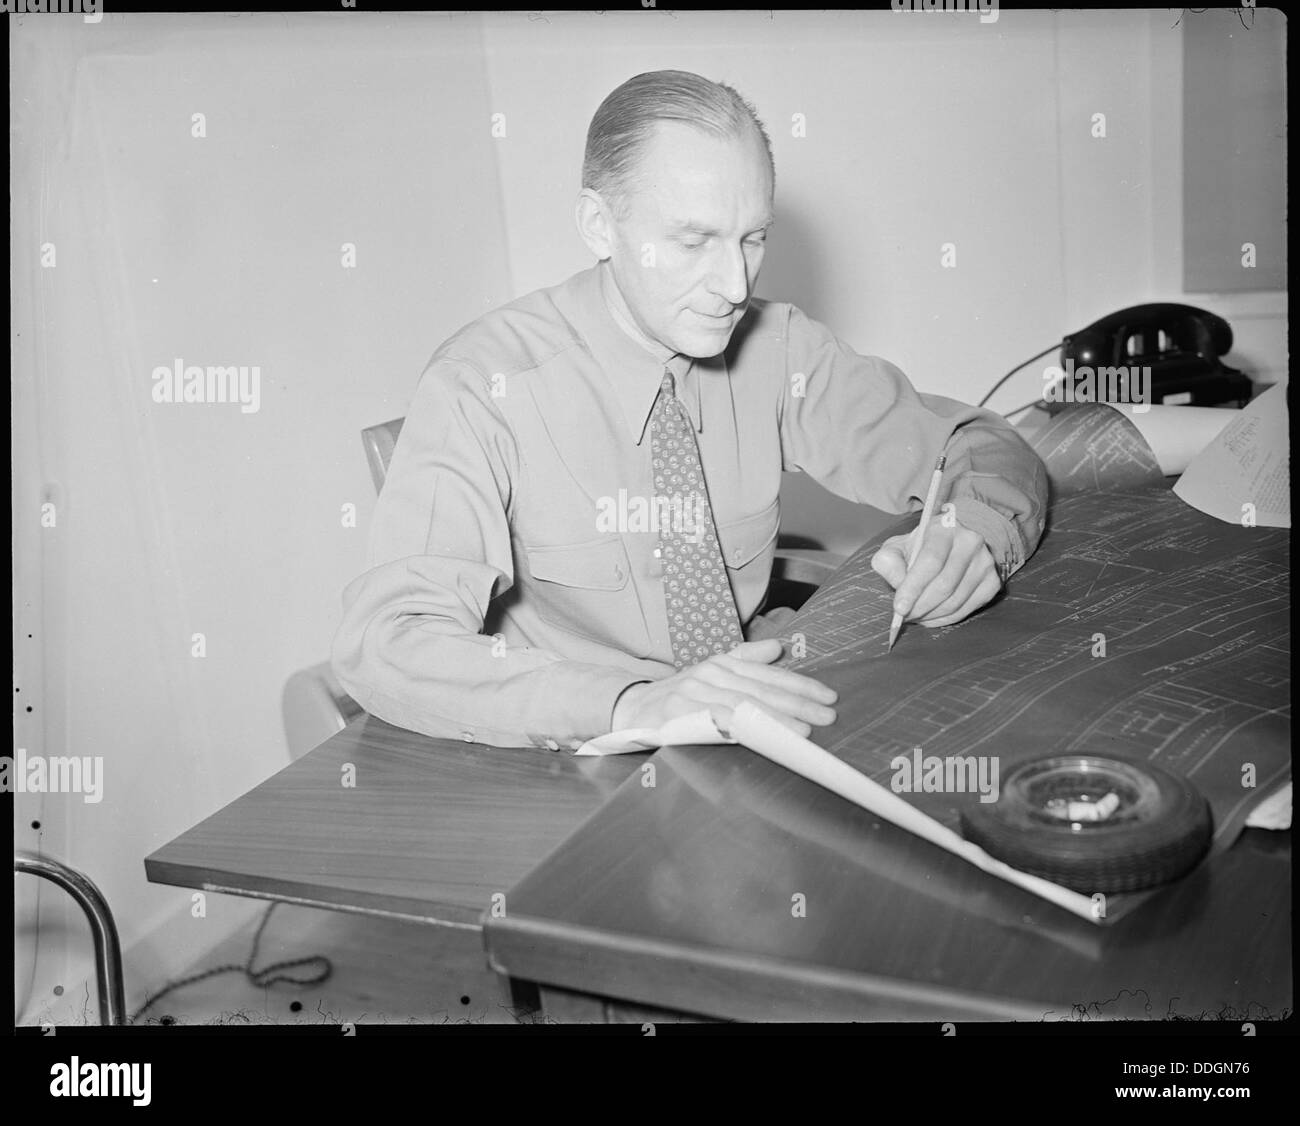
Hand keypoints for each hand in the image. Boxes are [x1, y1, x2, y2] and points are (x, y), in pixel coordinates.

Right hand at [610, 638, 836, 738]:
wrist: (631, 710)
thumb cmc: (678, 696)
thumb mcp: (711, 673)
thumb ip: (745, 660)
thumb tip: (777, 648)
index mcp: (721, 664)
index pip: (768, 674)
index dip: (800, 685)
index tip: (827, 696)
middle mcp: (709, 674)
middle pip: (760, 690)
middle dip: (797, 703)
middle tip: (827, 714)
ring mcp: (693, 694)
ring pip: (742, 706)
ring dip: (775, 719)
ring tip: (804, 729)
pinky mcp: (679, 715)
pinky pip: (716, 722)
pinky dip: (742, 729)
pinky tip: (762, 736)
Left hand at [870, 519, 999, 628]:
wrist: (953, 542)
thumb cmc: (920, 547)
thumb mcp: (898, 546)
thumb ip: (889, 562)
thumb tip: (898, 583)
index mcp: (945, 528)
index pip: (930, 562)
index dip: (913, 588)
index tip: (899, 608)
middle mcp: (970, 542)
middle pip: (944, 585)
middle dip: (920, 606)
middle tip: (905, 616)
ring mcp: (985, 562)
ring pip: (956, 600)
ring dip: (931, 615)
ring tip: (915, 616)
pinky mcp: (992, 581)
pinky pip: (967, 609)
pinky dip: (946, 618)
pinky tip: (932, 616)